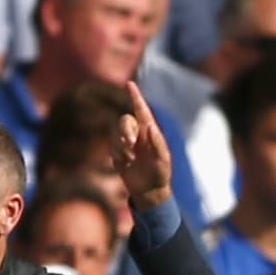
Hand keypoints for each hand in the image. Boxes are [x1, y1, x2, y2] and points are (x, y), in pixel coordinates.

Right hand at [113, 81, 172, 209]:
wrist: (149, 190)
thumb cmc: (160, 173)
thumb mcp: (163, 159)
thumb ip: (157, 142)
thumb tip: (149, 126)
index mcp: (149, 131)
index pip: (141, 109)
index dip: (135, 96)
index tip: (129, 83)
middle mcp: (137, 134)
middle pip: (124, 120)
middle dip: (125, 129)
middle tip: (130, 143)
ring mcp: (126, 143)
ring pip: (116, 133)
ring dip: (121, 144)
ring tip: (130, 157)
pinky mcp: (118, 154)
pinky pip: (112, 147)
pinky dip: (118, 154)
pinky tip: (127, 163)